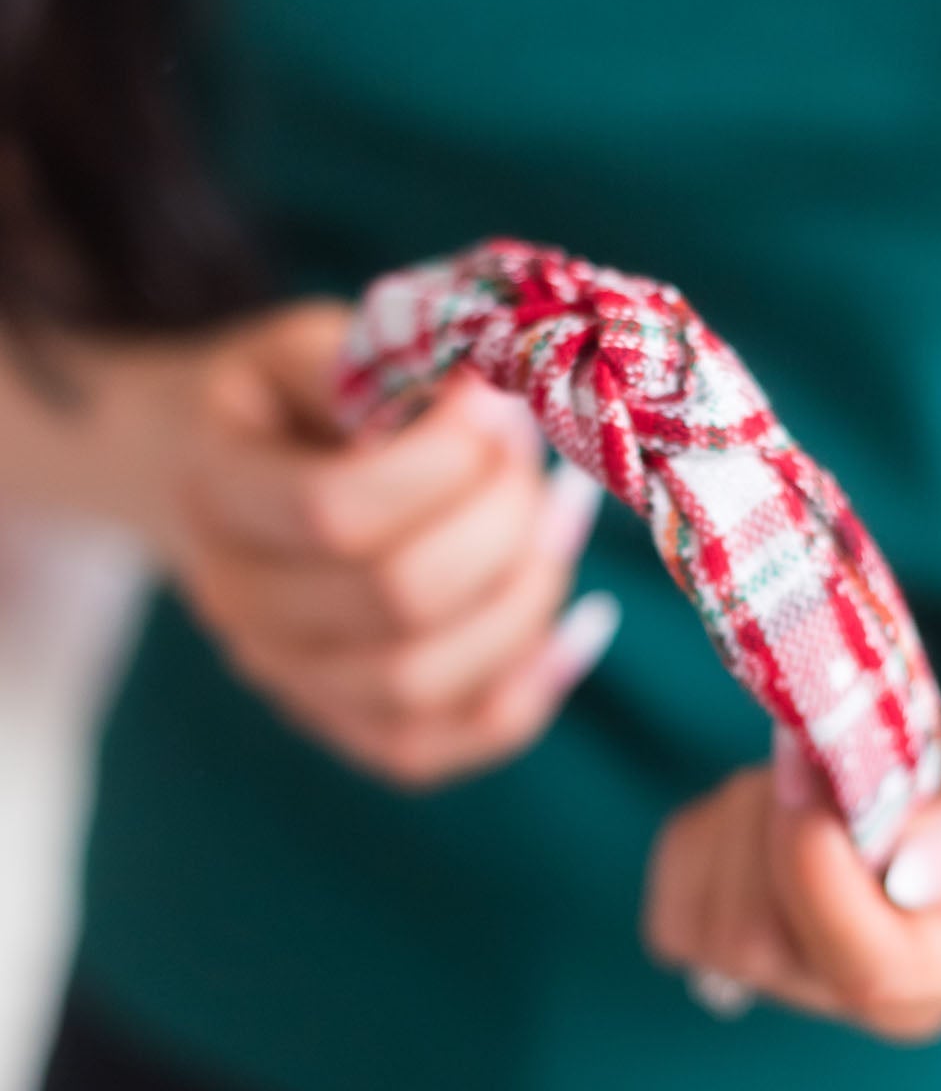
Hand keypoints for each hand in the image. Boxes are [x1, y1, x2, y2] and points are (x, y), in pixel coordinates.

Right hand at [151, 301, 617, 785]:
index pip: (332, 510)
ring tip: (555, 522)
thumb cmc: (287, 398)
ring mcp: (289, 677)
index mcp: (218, 495)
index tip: (493, 401)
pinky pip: (439, 745)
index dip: (441, 459)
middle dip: (499, 520)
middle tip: (530, 460)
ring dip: (523, 599)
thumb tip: (499, 382)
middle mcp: (239, 605)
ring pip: (422, 681)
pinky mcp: (346, 725)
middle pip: (394, 599)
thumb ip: (390, 358)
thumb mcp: (314, 344)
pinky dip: (523, 692)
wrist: (219, 473)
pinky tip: (572, 626)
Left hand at [642, 690, 940, 1041]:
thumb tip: (909, 873)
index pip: (866, 966)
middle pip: (764, 947)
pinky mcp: (767, 940)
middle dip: (768, 828)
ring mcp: (824, 975)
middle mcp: (895, 992)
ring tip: (805, 778)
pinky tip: (763, 805)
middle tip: (818, 755)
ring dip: (735, 827)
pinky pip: (678, 910)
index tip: (816, 768)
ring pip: (710, 930)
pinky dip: (700, 840)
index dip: (814, 867)